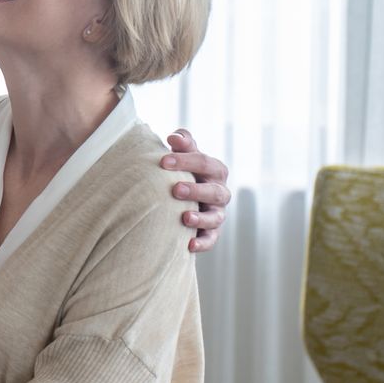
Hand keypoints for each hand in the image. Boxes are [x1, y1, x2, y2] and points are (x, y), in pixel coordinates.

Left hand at [162, 129, 229, 252]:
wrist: (183, 197)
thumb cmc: (182, 171)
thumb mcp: (183, 155)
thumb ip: (182, 143)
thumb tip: (173, 137)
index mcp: (215, 170)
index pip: (204, 163)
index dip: (185, 161)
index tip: (163, 162)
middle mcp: (220, 192)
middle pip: (214, 191)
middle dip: (196, 190)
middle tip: (175, 189)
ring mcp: (217, 213)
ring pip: (216, 217)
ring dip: (201, 218)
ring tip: (185, 217)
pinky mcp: (211, 232)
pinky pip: (211, 239)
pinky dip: (202, 243)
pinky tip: (189, 245)